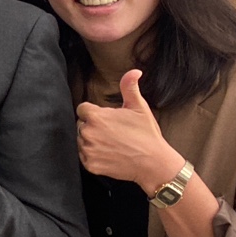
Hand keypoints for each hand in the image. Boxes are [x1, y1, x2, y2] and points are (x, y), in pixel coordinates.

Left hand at [75, 70, 182, 193]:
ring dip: (92, 141)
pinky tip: (109, 154)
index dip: (94, 112)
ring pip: (81, 141)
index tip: (106, 119)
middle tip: (112, 132)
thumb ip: (130, 86)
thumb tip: (134, 71)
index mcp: (96, 116)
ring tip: (112, 143)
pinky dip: (94, 156)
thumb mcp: (139, 107)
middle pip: (81, 124)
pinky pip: (85, 157)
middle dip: (93, 126)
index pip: (83, 109)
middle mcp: (88, 133)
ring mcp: (88, 150)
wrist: (154, 163)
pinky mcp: (90, 165)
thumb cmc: (147, 134)